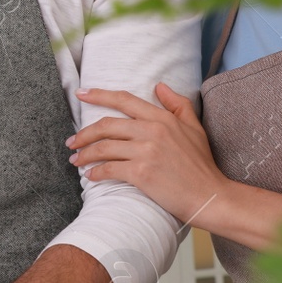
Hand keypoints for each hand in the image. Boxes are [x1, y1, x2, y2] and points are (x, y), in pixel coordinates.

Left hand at [69, 82, 224, 225]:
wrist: (210, 196)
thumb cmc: (202, 165)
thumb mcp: (194, 128)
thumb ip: (177, 104)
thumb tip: (159, 86)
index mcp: (162, 118)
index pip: (124, 100)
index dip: (99, 95)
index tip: (81, 94)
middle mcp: (152, 130)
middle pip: (107, 125)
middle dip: (84, 133)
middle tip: (72, 141)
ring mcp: (146, 151)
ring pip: (104, 147)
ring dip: (85, 154)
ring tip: (76, 160)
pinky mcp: (141, 173)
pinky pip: (109, 169)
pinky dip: (96, 172)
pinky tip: (91, 176)